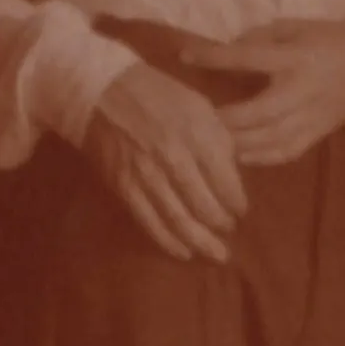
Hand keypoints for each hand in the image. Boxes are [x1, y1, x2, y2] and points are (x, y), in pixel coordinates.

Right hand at [83, 62, 247, 260]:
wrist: (103, 91)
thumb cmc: (158, 96)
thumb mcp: (199, 106)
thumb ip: (219, 140)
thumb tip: (232, 175)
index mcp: (197, 133)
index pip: (226, 181)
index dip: (238, 203)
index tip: (241, 210)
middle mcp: (173, 157)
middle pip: (205, 205)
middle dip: (222, 224)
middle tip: (228, 230)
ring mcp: (146, 175)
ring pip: (178, 220)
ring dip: (201, 241)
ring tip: (216, 254)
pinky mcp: (124, 187)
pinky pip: (149, 222)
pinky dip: (169, 241)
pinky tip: (184, 252)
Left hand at [178, 17, 344, 165]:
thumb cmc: (327, 41)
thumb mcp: (295, 28)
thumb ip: (260, 39)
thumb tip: (223, 53)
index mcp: (296, 58)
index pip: (249, 58)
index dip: (215, 58)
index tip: (185, 57)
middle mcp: (302, 91)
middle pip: (256, 113)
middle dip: (223, 118)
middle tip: (193, 118)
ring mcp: (310, 118)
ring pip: (267, 140)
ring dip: (235, 142)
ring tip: (208, 140)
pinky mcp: (315, 136)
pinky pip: (282, 153)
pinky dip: (257, 157)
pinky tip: (236, 155)